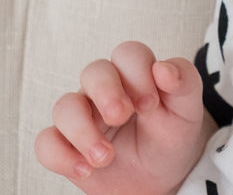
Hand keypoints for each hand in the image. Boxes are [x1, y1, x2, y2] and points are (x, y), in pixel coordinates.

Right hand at [35, 41, 209, 194]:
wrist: (160, 178)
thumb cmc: (171, 135)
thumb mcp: (187, 110)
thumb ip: (184, 82)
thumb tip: (164, 69)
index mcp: (134, 74)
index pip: (128, 54)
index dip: (137, 74)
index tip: (151, 104)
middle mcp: (104, 89)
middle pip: (93, 72)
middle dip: (106, 92)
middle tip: (121, 117)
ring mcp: (82, 116)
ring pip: (64, 106)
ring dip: (83, 131)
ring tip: (106, 157)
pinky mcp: (66, 145)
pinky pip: (46, 142)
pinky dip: (62, 156)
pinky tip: (86, 169)